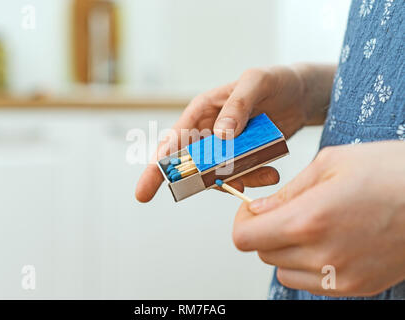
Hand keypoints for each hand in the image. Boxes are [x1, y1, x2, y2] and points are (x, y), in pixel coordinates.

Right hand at [135, 64, 334, 201]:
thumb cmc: (274, 81)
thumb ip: (237, 105)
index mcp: (202, 111)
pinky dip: (253, 179)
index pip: (173, 140)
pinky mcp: (240, 158)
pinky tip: (271, 173)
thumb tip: (219, 135)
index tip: (145, 188)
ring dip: (236, 181)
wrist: (300, 95)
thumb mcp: (256, 83)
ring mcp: (223, 148)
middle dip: (190, 181)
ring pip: (216, 175)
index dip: (158, 165)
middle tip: (194, 191)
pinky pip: (239, 176)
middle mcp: (207, 132)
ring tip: (267, 175)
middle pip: (187, 164)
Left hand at [233, 141, 404, 296]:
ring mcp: (342, 276)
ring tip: (308, 226)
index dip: (242, 221)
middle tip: (283, 211)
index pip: (245, 238)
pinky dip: (308, 264)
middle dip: (264, 230)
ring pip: (284, 270)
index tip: (251, 209)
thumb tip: (257, 209)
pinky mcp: (359, 286)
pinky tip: (327, 241)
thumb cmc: (392, 172)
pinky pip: (312, 283)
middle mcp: (322, 254)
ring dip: (284, 250)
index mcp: (309, 219)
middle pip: (263, 253)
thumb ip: (287, 192)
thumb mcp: (331, 163)